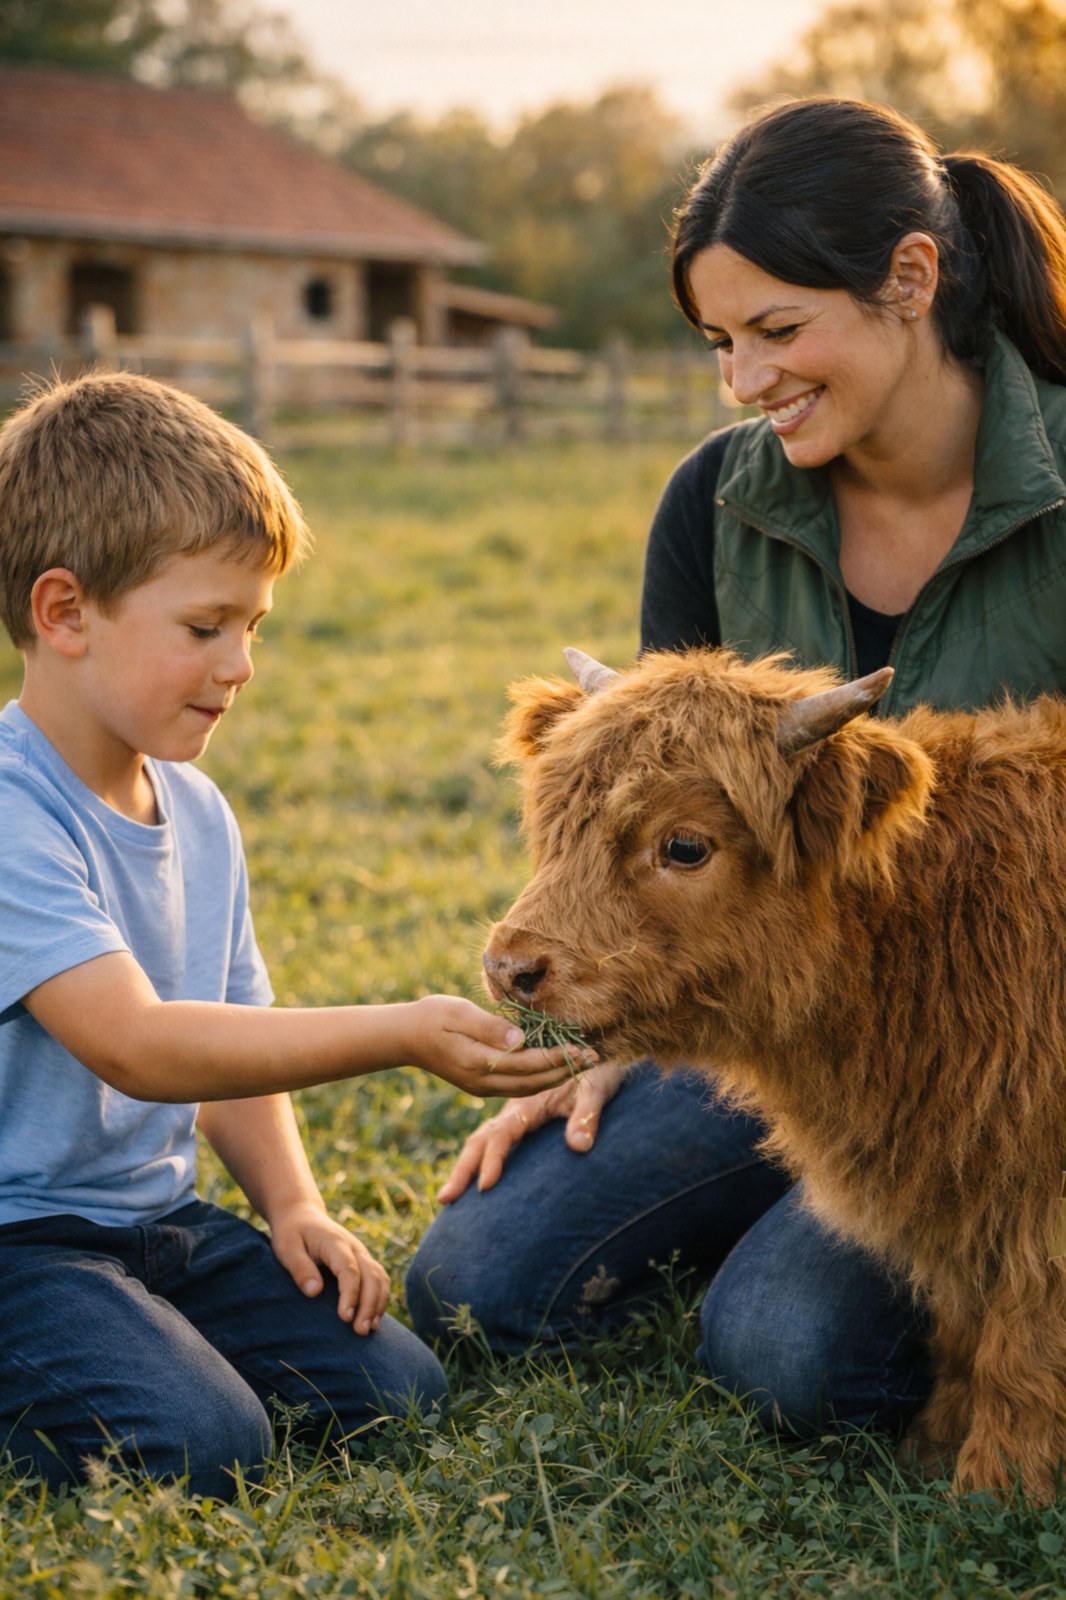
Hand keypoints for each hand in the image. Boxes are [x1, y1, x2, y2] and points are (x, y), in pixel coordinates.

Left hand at [269, 1200, 389, 1335]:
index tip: (345, 1318)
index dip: (350, 1294)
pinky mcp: (362, 1261)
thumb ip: (300, 1269)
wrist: (302, 1215)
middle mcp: (354, 1247)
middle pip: (371, 1276)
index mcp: (335, 1242)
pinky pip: (379, 1279)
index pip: (349, 1270)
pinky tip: (373, 1318)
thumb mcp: (286, 1248)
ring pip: (380, 1278)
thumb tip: (314, 1292)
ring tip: (368, 1329)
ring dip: (378, 1304)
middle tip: (360, 1332)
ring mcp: (361, 1253)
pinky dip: (380, 1298)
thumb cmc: (291, 1234)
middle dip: (369, 1305)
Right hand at [403, 994, 596, 1097]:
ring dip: (557, 1077)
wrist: (404, 1037)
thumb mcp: (458, 1012)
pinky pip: (518, 1087)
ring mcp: (481, 1087)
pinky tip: (556, 1067)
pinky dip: (541, 1079)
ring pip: (528, 1088)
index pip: (529, 1064)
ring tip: (582, 1063)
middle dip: (566, 1071)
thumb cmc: (432, 1016)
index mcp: (478, 1063)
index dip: (559, 1058)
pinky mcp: (481, 1085)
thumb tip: (522, 1039)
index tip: (584, 1049)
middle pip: (534, 1082)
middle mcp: (483, 1082)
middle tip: (595, 1058)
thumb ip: (489, 1027)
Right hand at [437, 1059, 626, 1202]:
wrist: (598, 1055)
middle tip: (444, 1200)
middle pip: (481, 1139)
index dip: (493, 1159)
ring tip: (449, 1196)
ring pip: (483, 1138)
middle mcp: (516, 1108)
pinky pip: (495, 1138)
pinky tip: (476, 1175)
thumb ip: (586, 1116)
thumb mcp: (597, 1091)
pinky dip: (480, 1157)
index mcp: (529, 1102)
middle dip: (463, 1169)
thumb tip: (578, 1147)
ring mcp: (516, 1113)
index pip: (503, 1133)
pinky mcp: (522, 1117)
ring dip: (467, 1164)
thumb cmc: (600, 1072)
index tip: (485, 1186)